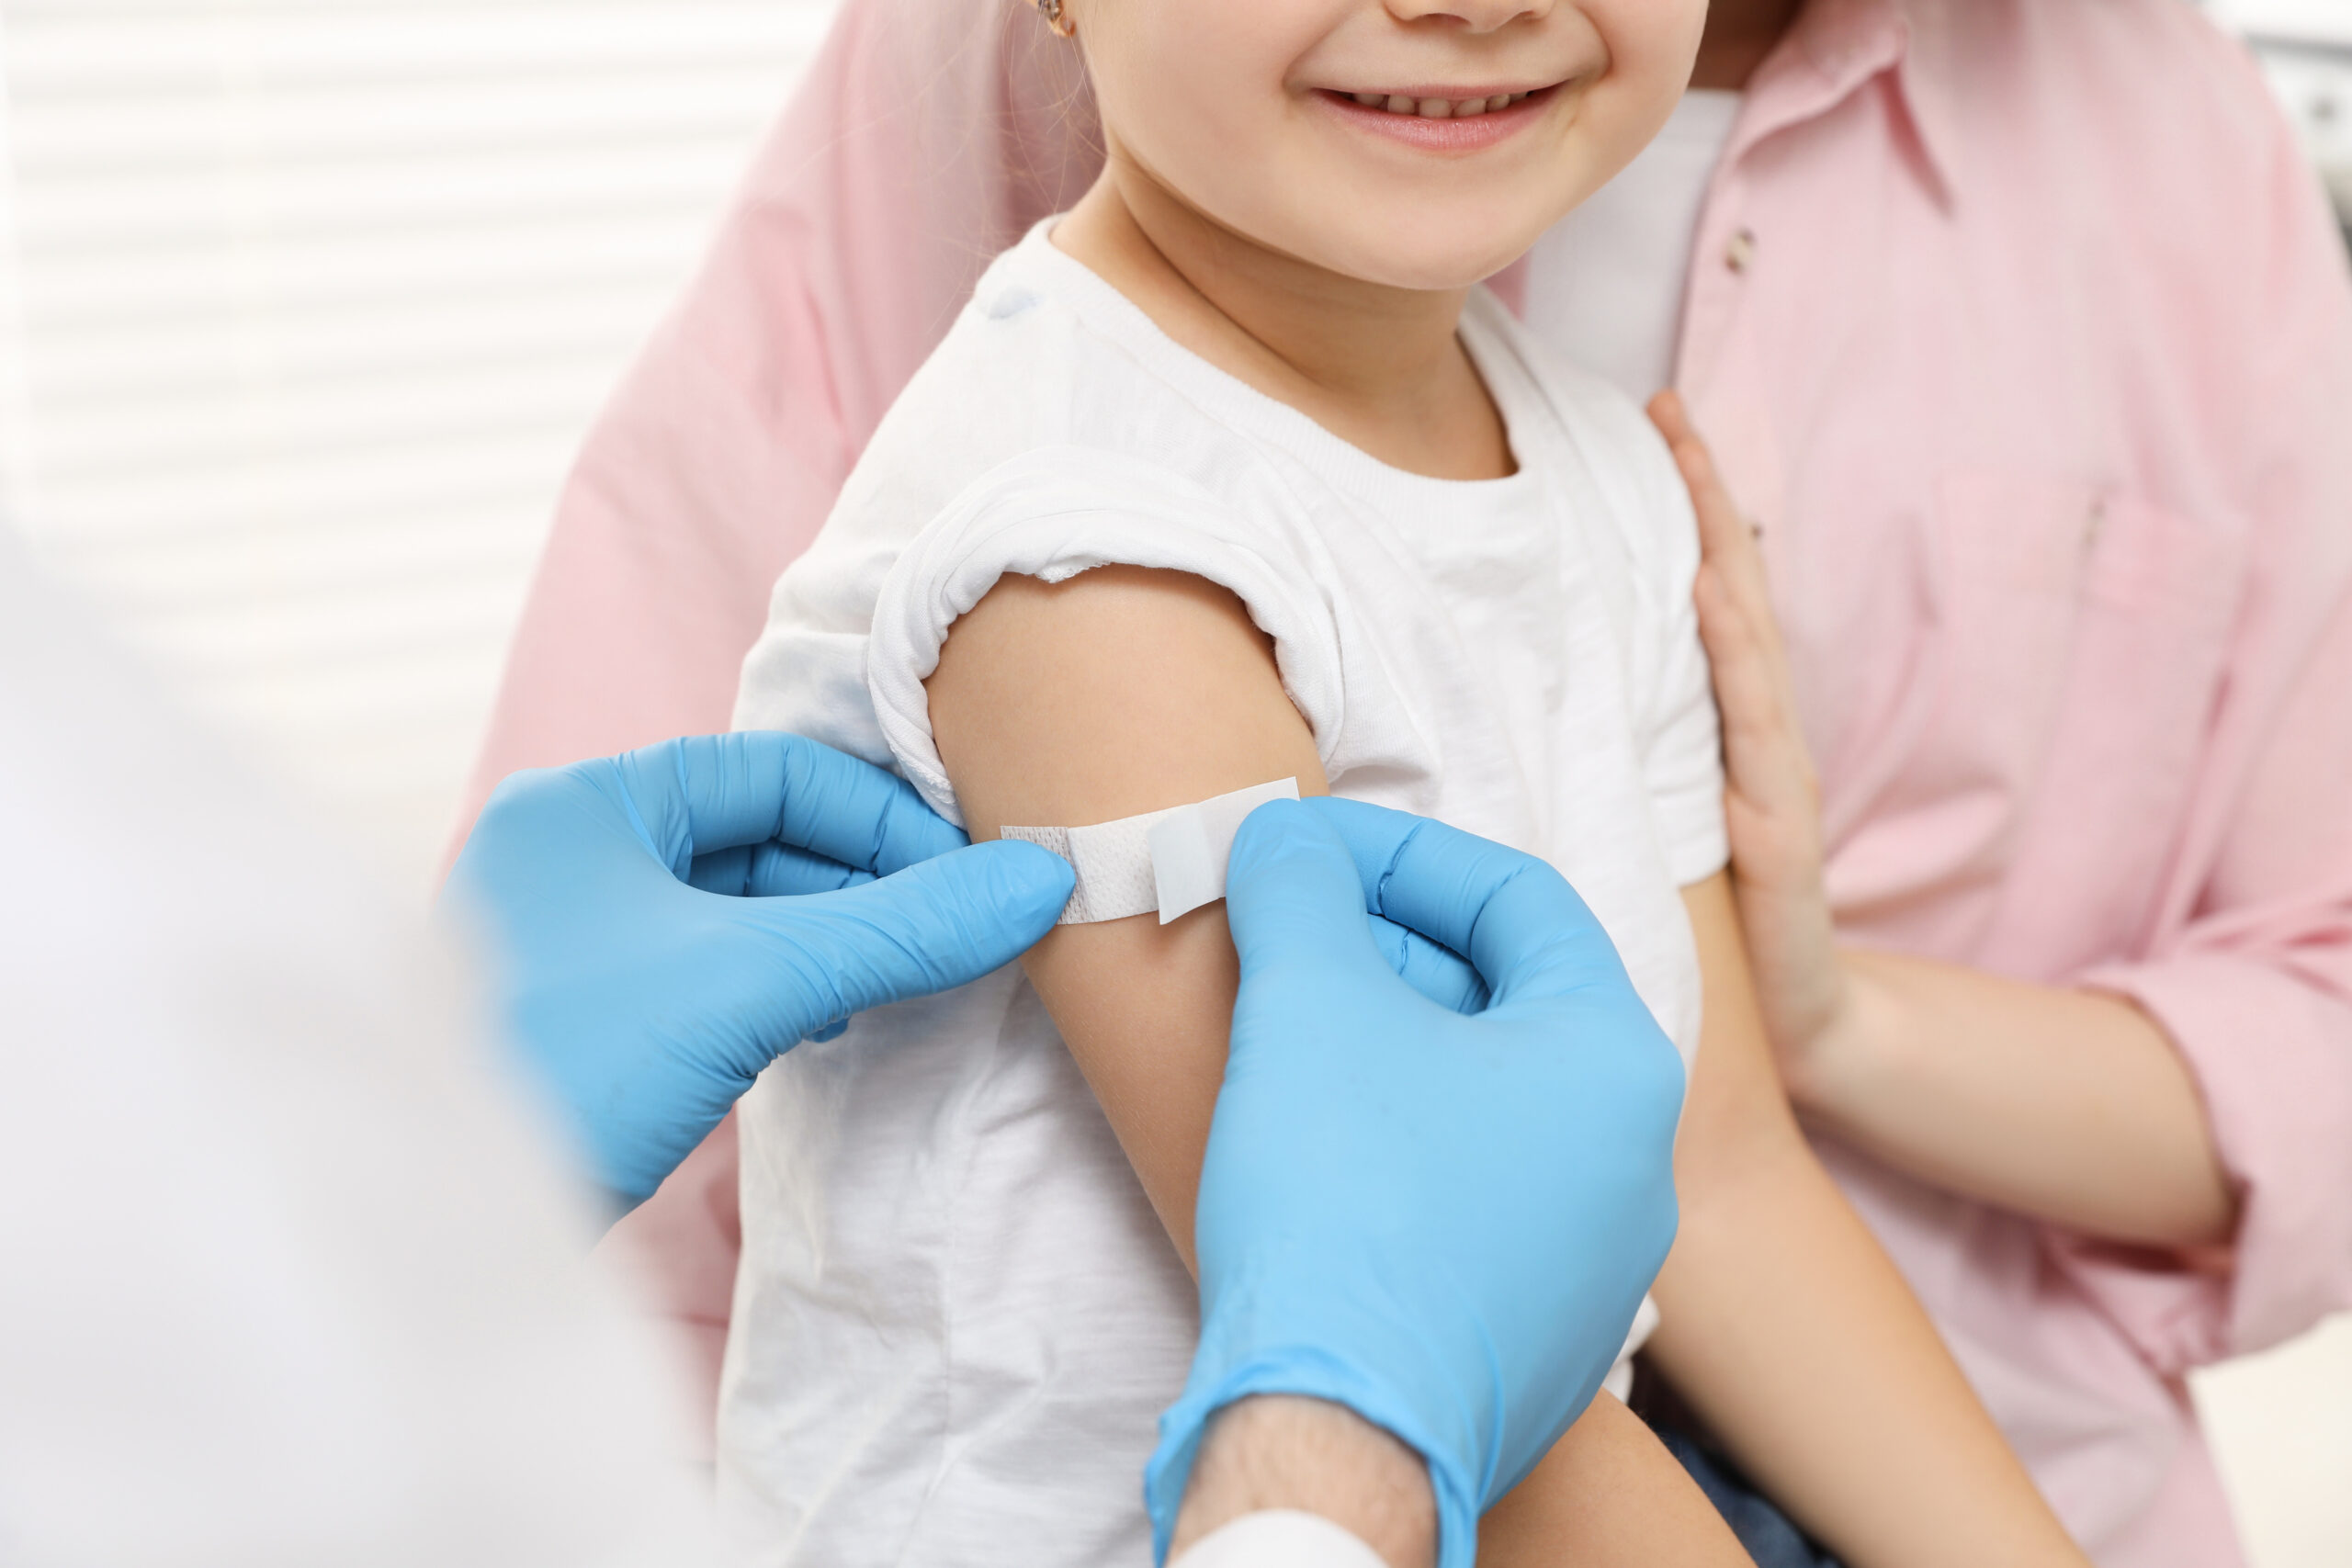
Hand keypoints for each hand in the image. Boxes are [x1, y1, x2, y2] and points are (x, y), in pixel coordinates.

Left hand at [444, 732, 1073, 1205]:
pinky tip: (831, 1020)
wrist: (428, 1232)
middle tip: (950, 934)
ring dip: (828, 937)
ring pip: (739, 909)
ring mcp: (574, 939)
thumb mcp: (752, 980)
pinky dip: (782, 984)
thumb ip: (898, 928)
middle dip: (862, 882)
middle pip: (759, 836)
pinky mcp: (588, 1018)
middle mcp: (571, 852)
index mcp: (586, 802)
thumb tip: (1040, 882)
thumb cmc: (570, 1066)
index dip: (881, 819)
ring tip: (902, 979)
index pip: (773, 771)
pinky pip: (712, 969)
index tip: (964, 881)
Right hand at [1147, 798, 1686, 1567]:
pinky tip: (1317, 1146)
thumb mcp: (1309, 1003)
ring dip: (1388, 1043)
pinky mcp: (1543, 1331)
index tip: (1308, 851)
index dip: (1399, 853)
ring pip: (1488, 1100)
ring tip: (1290, 1033)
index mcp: (1617, 1060)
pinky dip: (1402, 1141)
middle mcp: (1635, 1159)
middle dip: (1386, 949)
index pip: (1518, 896)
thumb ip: (1300, 888)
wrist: (1338, 1434)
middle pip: (1506, 997)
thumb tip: (1284, 837)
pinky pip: (1477, 1193)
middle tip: (1288, 937)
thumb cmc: (1344, 1204)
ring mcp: (1598, 1258)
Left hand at [1649, 392, 1850, 1092]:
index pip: (1708, 597)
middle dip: (1704, 497)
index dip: (1686, 511)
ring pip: (1749, 642)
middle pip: (1734, 592)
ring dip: (1719, 551)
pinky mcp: (1777, 828)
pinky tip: (1706, 600)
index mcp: (1728, 730)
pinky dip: (1733, 657)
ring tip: (1689, 473)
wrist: (1799, 1031)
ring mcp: (1775, 776)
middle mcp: (1759, 736)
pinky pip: (1750, 728)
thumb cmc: (1723, 927)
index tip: (1647, 425)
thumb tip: (1543, 695)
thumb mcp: (1661, 825)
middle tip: (1667, 411)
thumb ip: (1631, 757)